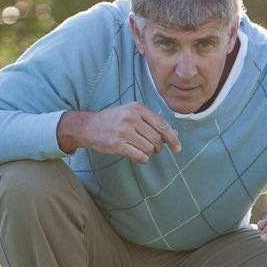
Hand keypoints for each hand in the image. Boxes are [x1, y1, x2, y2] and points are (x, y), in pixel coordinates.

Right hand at [58, 103, 180, 163]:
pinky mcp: (118, 144)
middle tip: (153, 149)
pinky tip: (137, 156)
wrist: (88, 126)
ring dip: (149, 153)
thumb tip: (173, 134)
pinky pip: (140, 156)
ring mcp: (124, 131)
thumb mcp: (131, 114)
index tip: (177, 148)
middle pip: (157, 138)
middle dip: (158, 147)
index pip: (162, 125)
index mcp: (137, 108)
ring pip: (149, 148)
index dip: (172, 138)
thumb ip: (151, 122)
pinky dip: (142, 159)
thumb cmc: (112, 121)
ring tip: (141, 150)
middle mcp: (131, 118)